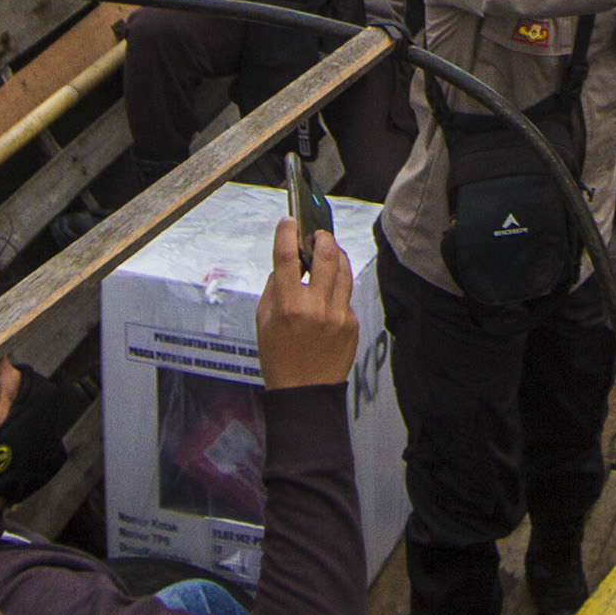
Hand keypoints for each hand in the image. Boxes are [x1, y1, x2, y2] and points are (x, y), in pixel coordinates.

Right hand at [255, 204, 357, 390]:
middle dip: (322, 237)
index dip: (287, 233)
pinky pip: (346, 295)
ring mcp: (338, 315)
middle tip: (317, 235)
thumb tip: (286, 263)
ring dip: (335, 256)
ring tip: (327, 253)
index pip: (287, 257)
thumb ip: (274, 289)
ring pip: (343, 270)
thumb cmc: (280, 359)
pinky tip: (328, 291)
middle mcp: (316, 308)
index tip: (288, 221)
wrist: (305, 393)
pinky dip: (338, 287)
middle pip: (326, 255)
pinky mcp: (352, 324)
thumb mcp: (263, 322)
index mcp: (288, 307)